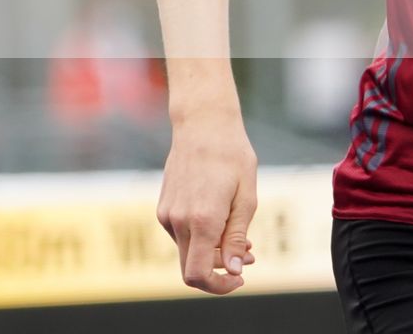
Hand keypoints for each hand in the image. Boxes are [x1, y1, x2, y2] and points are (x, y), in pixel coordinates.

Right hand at [156, 114, 258, 293]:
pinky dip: (201, 237)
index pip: (198, 275)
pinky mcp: (164, 206)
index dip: (218, 287)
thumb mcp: (246, 200)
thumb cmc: (231, 158)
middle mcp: (178, 220)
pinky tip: (220, 220)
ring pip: (188, 251)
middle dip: (220, 270)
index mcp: (201, 220)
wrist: (202, 125)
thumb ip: (236, 238)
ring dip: (213, 251)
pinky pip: (181, 234)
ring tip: (240, 233)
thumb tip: (233, 270)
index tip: (239, 278)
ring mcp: (167, 213)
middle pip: (192, 268)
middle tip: (249, 254)